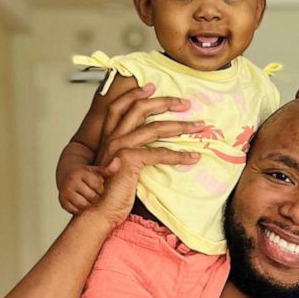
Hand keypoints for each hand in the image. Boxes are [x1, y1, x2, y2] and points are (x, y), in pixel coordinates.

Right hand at [58, 164, 104, 214]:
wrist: (66, 176)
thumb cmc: (85, 174)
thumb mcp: (96, 170)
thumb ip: (108, 169)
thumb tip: (117, 161)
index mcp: (80, 173)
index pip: (97, 185)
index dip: (100, 188)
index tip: (98, 186)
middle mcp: (71, 182)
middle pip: (92, 196)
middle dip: (95, 196)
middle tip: (93, 193)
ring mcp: (66, 192)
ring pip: (84, 205)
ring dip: (88, 204)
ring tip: (88, 198)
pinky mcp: (62, 201)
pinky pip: (75, 210)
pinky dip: (80, 209)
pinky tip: (81, 202)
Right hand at [85, 82, 204, 226]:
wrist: (100, 210)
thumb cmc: (112, 191)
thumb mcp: (121, 166)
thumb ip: (133, 152)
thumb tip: (154, 143)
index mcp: (109, 137)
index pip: (119, 107)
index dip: (135, 94)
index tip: (152, 87)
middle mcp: (113, 139)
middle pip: (139, 109)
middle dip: (164, 102)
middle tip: (185, 103)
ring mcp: (120, 148)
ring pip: (154, 128)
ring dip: (180, 126)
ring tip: (198, 127)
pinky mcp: (129, 161)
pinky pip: (159, 153)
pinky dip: (179, 155)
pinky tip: (192, 157)